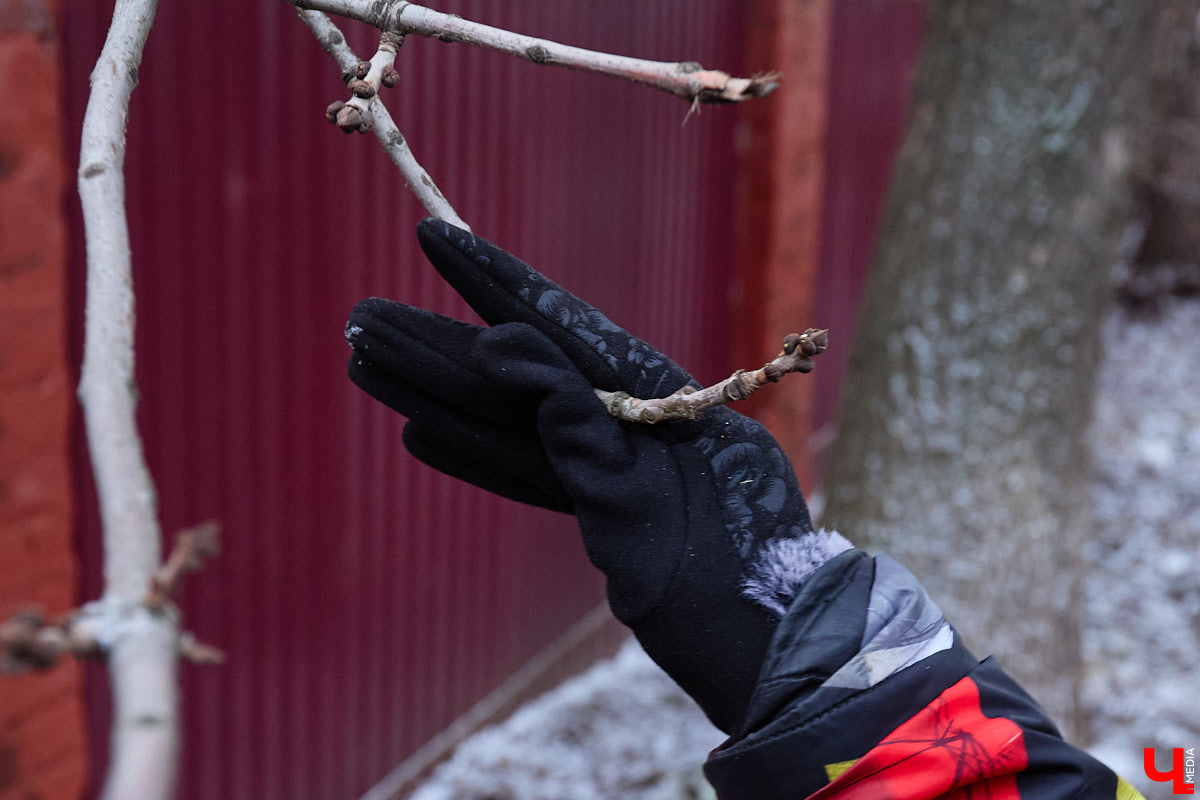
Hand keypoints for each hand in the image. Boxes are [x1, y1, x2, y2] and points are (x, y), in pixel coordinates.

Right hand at [346, 219, 848, 732]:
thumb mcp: (643, 498)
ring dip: (436, 395)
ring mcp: (610, 463)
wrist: (773, 645)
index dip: (486, 277)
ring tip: (367, 368)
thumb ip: (573, 427)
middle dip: (434, 341)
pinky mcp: (602, 507)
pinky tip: (420, 435)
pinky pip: (524, 473)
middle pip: (513, 369)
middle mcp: (623, 419)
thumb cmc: (727, 573)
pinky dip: (472, 455)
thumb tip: (504, 348)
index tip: (429, 233)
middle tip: (360, 318)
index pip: (553, 322)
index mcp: (648, 395)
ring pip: (507, 420)